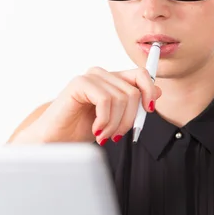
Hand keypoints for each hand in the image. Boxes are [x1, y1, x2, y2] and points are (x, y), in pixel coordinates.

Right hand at [18, 66, 161, 143]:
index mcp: (112, 81)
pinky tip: (96, 130)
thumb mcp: (114, 119)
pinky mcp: (79, 83)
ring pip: (121, 97)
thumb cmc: (81, 130)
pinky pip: (106, 100)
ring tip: (104, 136)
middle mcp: (102, 75)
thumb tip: (157, 92)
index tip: (148, 110)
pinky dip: (105, 120)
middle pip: (134, 90)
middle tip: (118, 136)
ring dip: (115, 124)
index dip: (149, 91)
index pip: (141, 74)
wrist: (55, 140)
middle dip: (130, 119)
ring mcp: (90, 77)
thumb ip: (133, 104)